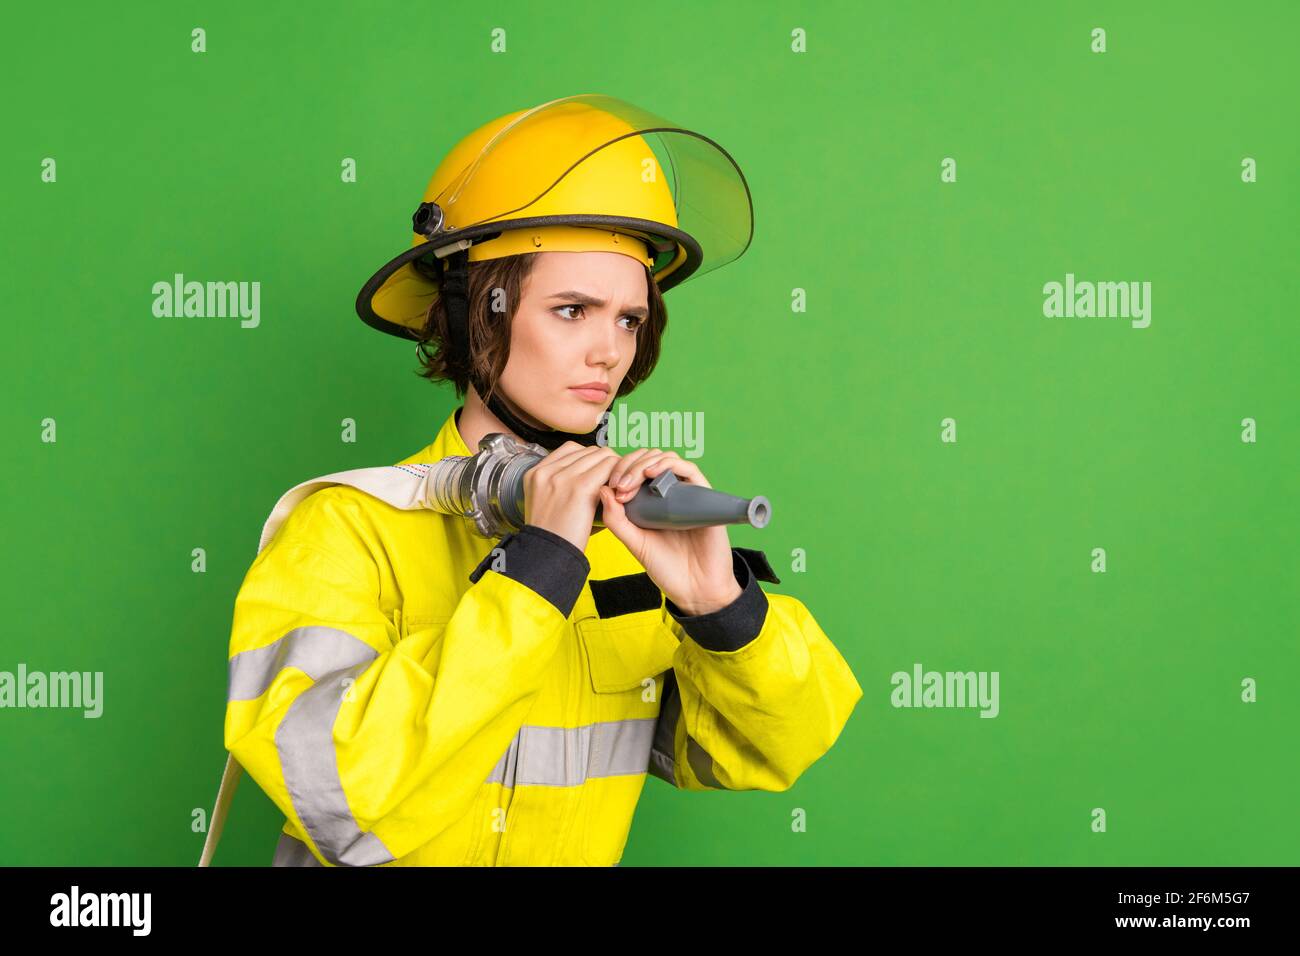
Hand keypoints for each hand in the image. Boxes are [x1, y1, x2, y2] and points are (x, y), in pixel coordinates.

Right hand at [524, 442, 621, 552]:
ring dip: (613, 468)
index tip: (598, 474)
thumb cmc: (550, 537)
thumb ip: (556, 487)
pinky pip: (608, 467)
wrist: (547, 555)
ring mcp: (562, 477)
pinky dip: (618, 476)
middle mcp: (547, 470)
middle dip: (603, 463)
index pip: (570, 450)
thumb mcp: (543, 505)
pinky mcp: (580, 487)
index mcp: (535, 473)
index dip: (589, 460)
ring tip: (618, 486)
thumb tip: (582, 477)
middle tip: (613, 481)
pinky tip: (621, 490)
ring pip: (601, 455)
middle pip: (587, 450)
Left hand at [598, 449, 742, 614]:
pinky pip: (690, 470)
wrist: (695, 589)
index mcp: (651, 502)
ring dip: (646, 462)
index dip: (620, 470)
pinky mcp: (704, 498)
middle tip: (619, 483)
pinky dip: (670, 464)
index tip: (610, 486)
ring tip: (632, 480)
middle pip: (649, 459)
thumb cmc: (667, 568)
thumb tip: (603, 490)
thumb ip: (617, 520)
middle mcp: (669, 494)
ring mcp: (686, 494)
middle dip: (629, 465)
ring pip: (667, 459)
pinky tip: (653, 473)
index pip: (635, 470)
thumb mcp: (634, 543)